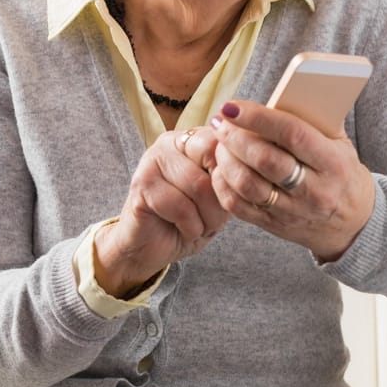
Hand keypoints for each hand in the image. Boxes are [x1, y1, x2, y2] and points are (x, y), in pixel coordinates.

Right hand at [93, 129, 230, 296]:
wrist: (149, 247)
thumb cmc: (188, 220)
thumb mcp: (218, 198)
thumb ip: (229, 179)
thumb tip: (245, 170)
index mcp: (191, 139)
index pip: (223, 143)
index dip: (233, 176)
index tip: (229, 200)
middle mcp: (169, 142)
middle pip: (214, 163)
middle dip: (221, 201)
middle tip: (215, 219)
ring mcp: (152, 161)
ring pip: (198, 186)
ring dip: (207, 218)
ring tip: (200, 227)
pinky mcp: (141, 185)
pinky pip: (180, 206)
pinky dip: (191, 227)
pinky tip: (184, 230)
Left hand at [208, 100, 375, 261]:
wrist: (353, 222)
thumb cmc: (340, 171)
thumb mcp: (339, 143)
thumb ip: (315, 118)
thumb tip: (284, 88)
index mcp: (333, 163)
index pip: (292, 134)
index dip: (258, 117)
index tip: (232, 106)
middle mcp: (315, 190)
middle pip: (265, 160)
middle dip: (235, 137)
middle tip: (220, 122)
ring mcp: (294, 212)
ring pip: (248, 185)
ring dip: (225, 160)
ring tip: (219, 142)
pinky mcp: (275, 226)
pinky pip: (239, 207)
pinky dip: (222, 184)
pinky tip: (219, 167)